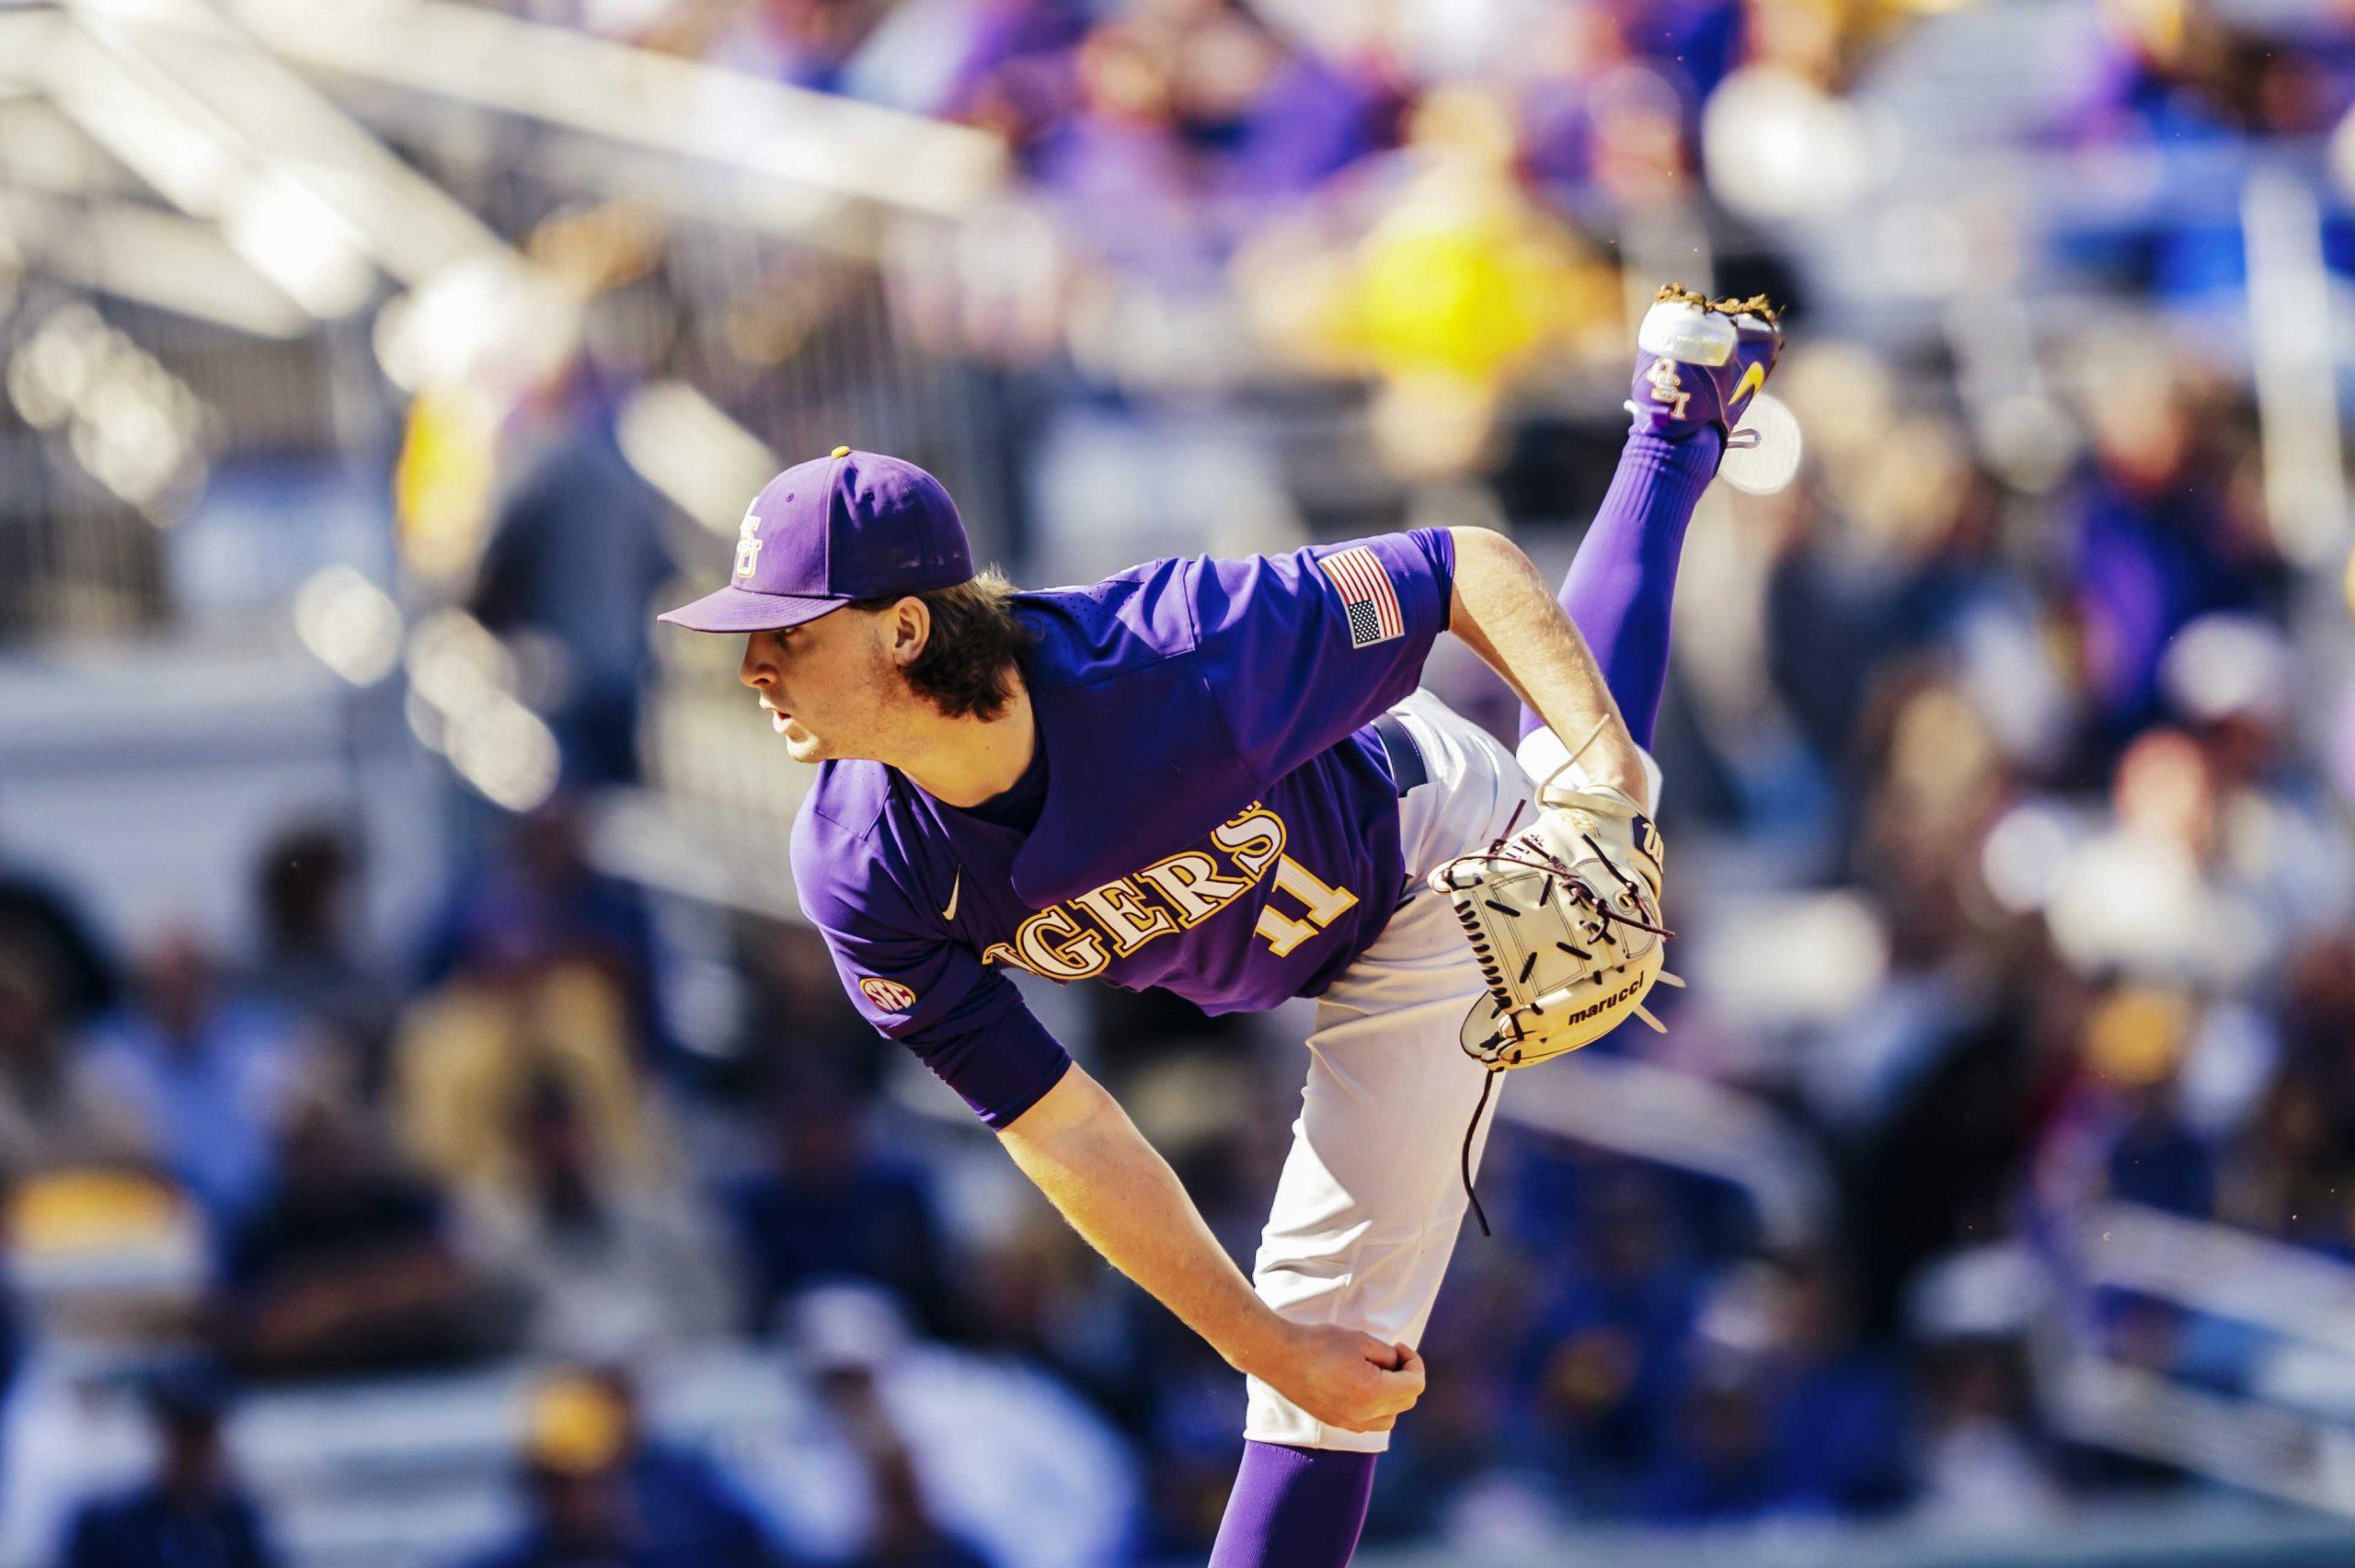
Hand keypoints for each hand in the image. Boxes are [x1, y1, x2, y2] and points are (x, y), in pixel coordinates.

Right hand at [1255, 1323, 1425, 1433]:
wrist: (1281, 1357)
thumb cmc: (1319, 1344)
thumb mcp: (1361, 1340)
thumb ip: (1388, 1355)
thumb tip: (1398, 1365)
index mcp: (1373, 1392)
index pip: (1415, 1385)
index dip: (1414, 1363)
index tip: (1399, 1348)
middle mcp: (1364, 1414)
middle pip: (1407, 1402)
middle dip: (1406, 1378)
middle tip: (1391, 1357)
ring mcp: (1349, 1422)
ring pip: (1390, 1418)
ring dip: (1393, 1397)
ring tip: (1378, 1374)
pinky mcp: (1337, 1423)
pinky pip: (1369, 1423)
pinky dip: (1375, 1408)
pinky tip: (1362, 1386)